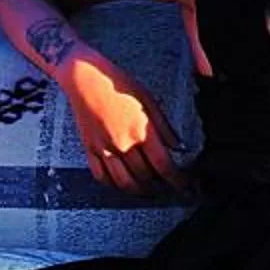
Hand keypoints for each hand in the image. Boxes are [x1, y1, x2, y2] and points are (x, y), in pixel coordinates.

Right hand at [61, 54, 186, 196]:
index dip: (176, 179)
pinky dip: (113, 184)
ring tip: (148, 191)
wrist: (86, 78)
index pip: (163, 165)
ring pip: (123, 182)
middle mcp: (122, 142)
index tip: (183, 185)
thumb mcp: (149, 102)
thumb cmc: (118, 85)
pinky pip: (101, 176)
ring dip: (139, 191)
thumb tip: (178, 146)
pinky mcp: (90, 149)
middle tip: (167, 187)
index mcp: (140, 130)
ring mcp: (104, 148)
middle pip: (144, 176)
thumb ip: (164, 128)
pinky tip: (122, 183)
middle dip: (160, 186)